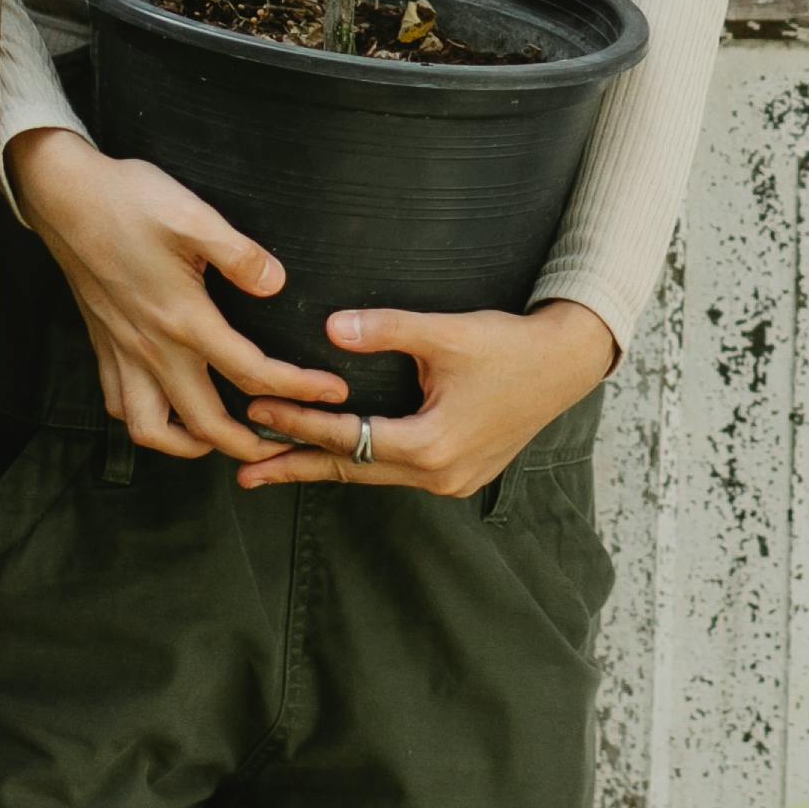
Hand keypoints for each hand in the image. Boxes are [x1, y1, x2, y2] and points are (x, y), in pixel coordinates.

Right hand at [6, 128, 347, 462]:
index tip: (333, 393)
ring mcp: (123, 351)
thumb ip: (240, 255)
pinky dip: (147, 421)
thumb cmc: (128, 200)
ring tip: (219, 437)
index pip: (251, 373)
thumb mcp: (192, 216)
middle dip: (248, 445)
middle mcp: (152, 347)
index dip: (299, 388)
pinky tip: (166, 408)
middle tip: (281, 444)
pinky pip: (120, 405)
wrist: (64, 196)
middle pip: (205, 423)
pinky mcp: (103, 345)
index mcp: (184, 319)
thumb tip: (277, 285)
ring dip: (189, 444)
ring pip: (152, 429)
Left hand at [239, 295, 617, 499]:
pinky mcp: (459, 474)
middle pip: (351, 470)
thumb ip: (387, 329)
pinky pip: (395, 472)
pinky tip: (334, 456)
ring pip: (371, 475)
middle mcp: (439, 475)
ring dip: (325, 466)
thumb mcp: (447, 333)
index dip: (299, 423)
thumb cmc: (509, 345)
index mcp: (431, 445)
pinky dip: (360, 462)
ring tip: (275, 467)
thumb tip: (331, 327)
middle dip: (296, 467)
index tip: (257, 412)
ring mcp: (451, 481)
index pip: (347, 437)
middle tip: (242, 470)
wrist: (566, 364)